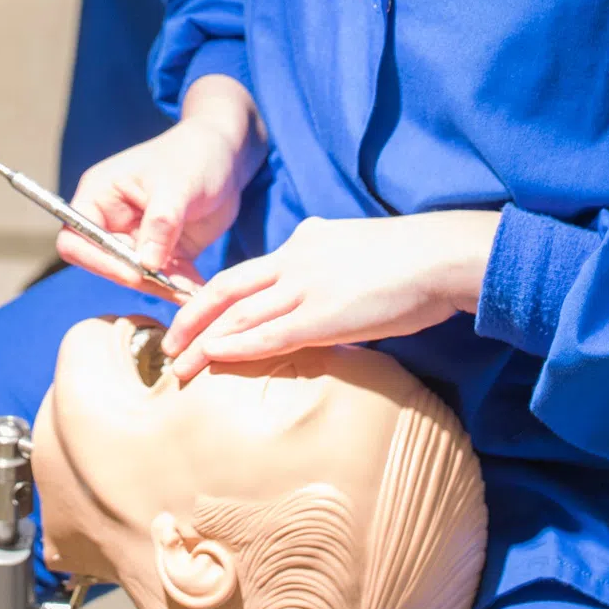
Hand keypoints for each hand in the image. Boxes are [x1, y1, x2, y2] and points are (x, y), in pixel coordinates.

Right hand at [56, 78, 264, 290]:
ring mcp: (138, 239)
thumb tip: (146, 264)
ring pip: (138, 277)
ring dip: (162, 287)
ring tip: (191, 292)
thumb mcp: (177, 185)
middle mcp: (112, 221)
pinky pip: (165, 278)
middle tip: (170, 287)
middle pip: (107, 264)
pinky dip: (180, 286)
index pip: (75, 239)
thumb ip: (161, 222)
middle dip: (137, 279)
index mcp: (99, 196)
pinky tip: (198, 289)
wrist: (226, 155)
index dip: (97, 260)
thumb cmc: (193, 155)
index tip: (133, 272)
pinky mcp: (164, 252)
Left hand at [161, 209, 502, 380]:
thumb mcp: (356, 250)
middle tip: (166, 345)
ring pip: (238, 315)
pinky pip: (269, 333)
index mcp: (305, 241)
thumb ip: (328, 265)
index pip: (246, 273)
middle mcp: (296, 259)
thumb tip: (319, 290)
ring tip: (178, 366)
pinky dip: (236, 346)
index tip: (192, 320)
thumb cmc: (412, 261)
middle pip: (225, 290)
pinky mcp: (323, 313)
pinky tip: (213, 358)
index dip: (212, 299)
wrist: (441, 254)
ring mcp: (306, 285)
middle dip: (190, 319)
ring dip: (203, 341)